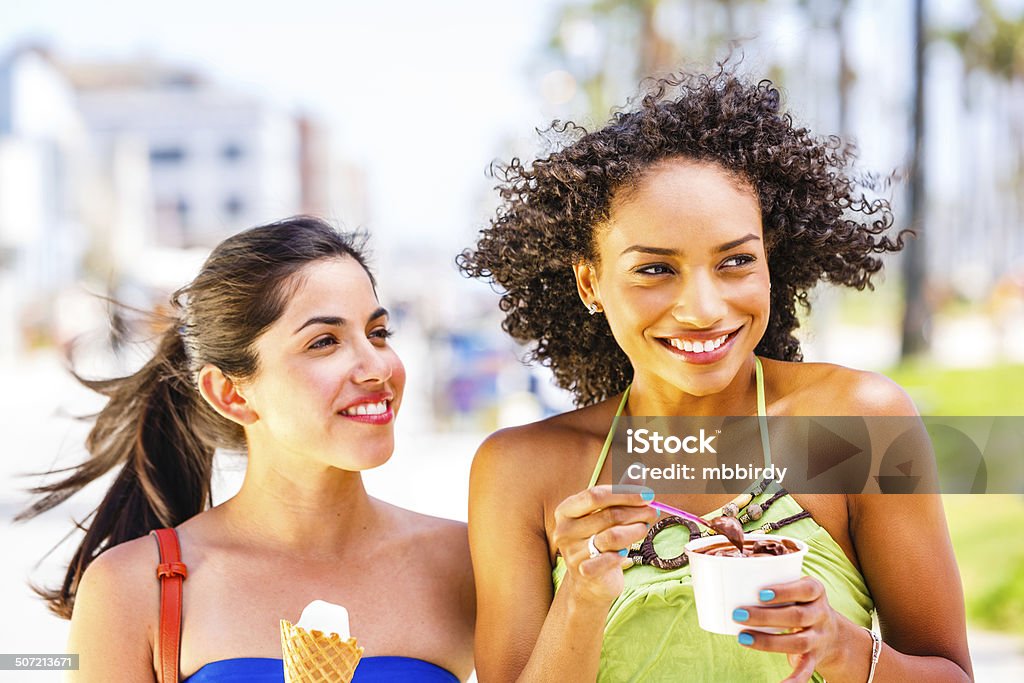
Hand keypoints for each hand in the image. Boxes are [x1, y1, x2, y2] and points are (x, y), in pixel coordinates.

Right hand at [552, 485, 657, 603]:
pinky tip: (627, 552)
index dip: (624, 493)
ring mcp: (571, 551)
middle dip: (636, 512)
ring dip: (635, 531)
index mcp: (566, 510)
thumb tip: (639, 468)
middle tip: (653, 511)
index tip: (647, 494)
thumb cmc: (598, 540)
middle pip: (608, 515)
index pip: (595, 495)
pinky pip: (610, 559)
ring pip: (612, 536)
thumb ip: (620, 493)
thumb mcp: (605, 514)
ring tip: (643, 529)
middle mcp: (564, 529)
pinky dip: (623, 554)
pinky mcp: (583, 571)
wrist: (589, 581)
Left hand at [733, 576, 841, 682]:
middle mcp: (821, 615)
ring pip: (798, 642)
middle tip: (738, 614)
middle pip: (797, 616)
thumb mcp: (795, 587)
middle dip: (766, 617)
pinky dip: (794, 680)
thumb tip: (728, 575)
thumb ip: (772, 580)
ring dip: (768, 642)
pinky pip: (806, 670)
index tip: (760, 593)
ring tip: (742, 637)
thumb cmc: (799, 602)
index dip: (784, 592)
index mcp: (816, 592)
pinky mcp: (814, 658)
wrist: (832, 633)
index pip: (805, 590)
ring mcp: (818, 638)